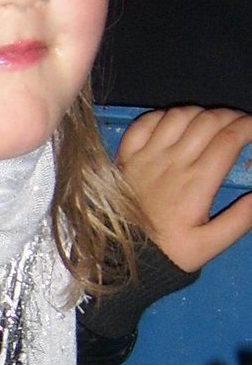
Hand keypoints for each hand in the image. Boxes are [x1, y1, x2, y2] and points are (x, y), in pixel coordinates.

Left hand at [116, 106, 251, 271]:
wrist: (124, 251)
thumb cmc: (170, 249)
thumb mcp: (210, 245)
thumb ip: (239, 220)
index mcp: (196, 182)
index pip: (228, 140)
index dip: (246, 126)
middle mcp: (172, 161)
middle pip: (206, 122)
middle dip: (229, 116)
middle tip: (239, 122)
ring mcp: (147, 154)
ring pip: (178, 116)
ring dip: (199, 113)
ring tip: (211, 120)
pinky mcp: (127, 153)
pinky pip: (146, 121)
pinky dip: (164, 115)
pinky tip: (175, 122)